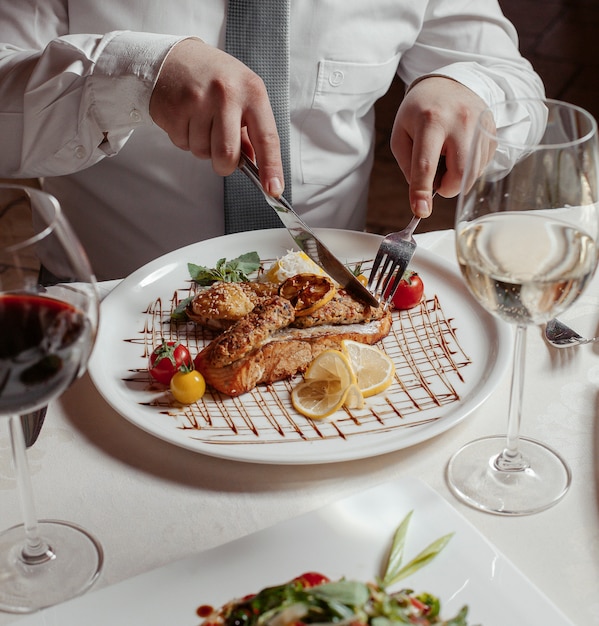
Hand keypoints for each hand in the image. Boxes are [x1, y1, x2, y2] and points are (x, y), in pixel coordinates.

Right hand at [149, 38, 283, 195]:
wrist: (174, 58)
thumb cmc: (214, 78)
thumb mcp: (242, 95)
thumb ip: (251, 131)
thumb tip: (256, 164)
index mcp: (252, 92)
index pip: (267, 138)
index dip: (271, 167)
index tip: (273, 189)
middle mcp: (226, 94)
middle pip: (228, 155)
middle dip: (225, 164)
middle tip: (221, 150)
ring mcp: (198, 101)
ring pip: (203, 153)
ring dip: (202, 147)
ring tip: (201, 121)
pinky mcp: (174, 109)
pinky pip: (183, 145)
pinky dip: (186, 139)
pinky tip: (187, 118)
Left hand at [390, 76, 494, 216]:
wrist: (449, 83)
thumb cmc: (420, 112)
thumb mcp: (402, 134)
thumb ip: (408, 166)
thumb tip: (423, 194)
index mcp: (431, 120)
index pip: (426, 164)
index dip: (422, 191)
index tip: (421, 211)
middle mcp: (461, 121)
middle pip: (460, 173)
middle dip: (447, 187)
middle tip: (437, 178)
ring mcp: (481, 125)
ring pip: (474, 173)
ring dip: (457, 178)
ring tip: (447, 157)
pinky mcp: (493, 131)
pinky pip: (483, 166)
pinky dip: (469, 169)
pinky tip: (459, 151)